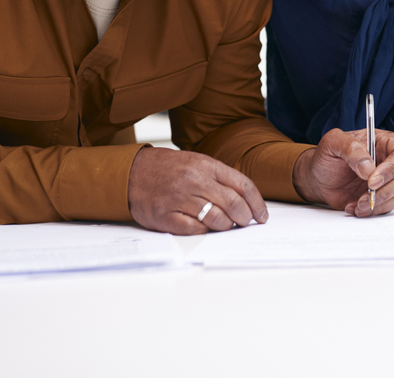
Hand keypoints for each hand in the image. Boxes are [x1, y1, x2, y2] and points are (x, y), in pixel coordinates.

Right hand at [127, 146, 268, 234]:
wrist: (131, 172)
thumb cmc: (167, 168)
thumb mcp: (196, 162)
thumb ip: (219, 177)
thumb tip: (245, 199)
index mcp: (206, 165)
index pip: (243, 185)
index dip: (257, 203)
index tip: (262, 215)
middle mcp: (195, 181)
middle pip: (234, 204)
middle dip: (245, 218)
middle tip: (245, 223)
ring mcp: (180, 199)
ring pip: (217, 219)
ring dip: (226, 226)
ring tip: (225, 225)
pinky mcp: (167, 216)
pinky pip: (195, 230)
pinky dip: (204, 231)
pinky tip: (203, 227)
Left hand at [292, 128, 393, 216]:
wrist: (319, 178)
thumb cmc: (328, 157)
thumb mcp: (333, 142)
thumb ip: (351, 148)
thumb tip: (369, 168)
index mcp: (384, 142)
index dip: (391, 169)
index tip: (372, 182)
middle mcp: (391, 160)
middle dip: (385, 191)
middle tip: (364, 197)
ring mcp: (390, 180)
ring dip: (380, 203)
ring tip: (358, 204)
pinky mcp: (384, 196)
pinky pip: (389, 206)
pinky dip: (374, 211)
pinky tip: (355, 207)